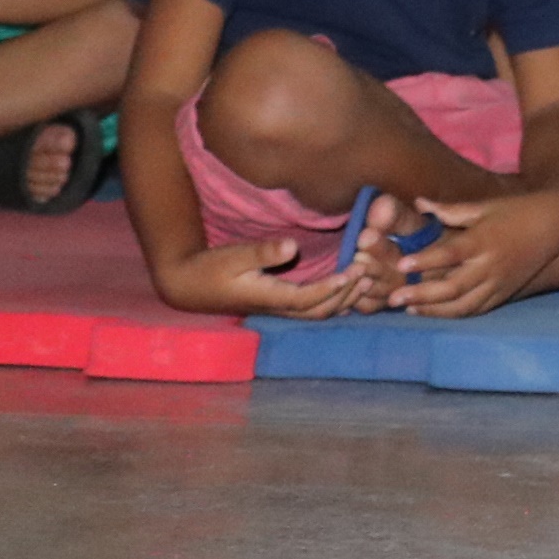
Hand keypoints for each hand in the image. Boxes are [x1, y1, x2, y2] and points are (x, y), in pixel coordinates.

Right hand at [155, 234, 368, 319]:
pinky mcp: (278, 304)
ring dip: (343, 299)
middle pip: (319, 311)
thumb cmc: (210, 268)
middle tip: (369, 272)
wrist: (188, 285)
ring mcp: (278, 309)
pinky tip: (348, 285)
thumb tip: (292, 246)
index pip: (307, 299)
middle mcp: (276, 308)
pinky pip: (312, 308)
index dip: (332, 288)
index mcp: (267, 298)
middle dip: (346, 295)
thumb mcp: (233, 256)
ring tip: (366, 279)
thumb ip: (262, 252)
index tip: (354, 272)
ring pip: (317, 313)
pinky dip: (333, 299)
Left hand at [391, 188, 558, 316]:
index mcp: (483, 240)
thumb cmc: (516, 210)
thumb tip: (417, 203)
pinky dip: (455, 314)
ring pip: (464, 305)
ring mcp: (498, 283)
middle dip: (421, 295)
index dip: (424, 260)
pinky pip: (478, 309)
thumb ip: (449, 209)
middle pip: (452, 287)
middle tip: (394, 298)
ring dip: (435, 310)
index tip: (400, 265)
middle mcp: (490, 265)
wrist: (555, 223)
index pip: (450, 254)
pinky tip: (436, 313)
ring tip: (410, 310)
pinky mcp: (505, 293)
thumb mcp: (484, 206)